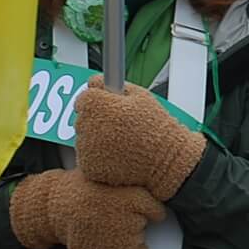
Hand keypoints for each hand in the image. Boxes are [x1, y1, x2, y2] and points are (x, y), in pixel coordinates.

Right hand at [9, 168, 166, 248]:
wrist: (55, 209)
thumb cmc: (80, 189)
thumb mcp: (107, 174)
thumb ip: (131, 179)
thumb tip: (154, 172)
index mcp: (131, 196)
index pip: (157, 208)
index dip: (150, 207)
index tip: (142, 206)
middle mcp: (128, 218)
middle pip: (146, 223)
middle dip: (137, 218)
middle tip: (115, 213)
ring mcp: (120, 239)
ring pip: (140, 240)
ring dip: (130, 235)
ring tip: (109, 226)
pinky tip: (115, 242)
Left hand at [75, 78, 207, 200]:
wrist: (166, 160)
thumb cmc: (156, 126)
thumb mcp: (139, 96)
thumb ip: (113, 84)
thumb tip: (95, 82)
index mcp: (98, 105)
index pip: (83, 98)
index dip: (96, 101)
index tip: (107, 106)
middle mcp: (88, 126)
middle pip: (82, 118)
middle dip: (95, 119)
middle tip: (118, 125)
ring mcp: (87, 148)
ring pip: (83, 138)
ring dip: (96, 138)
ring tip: (121, 142)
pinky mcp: (89, 167)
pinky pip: (87, 157)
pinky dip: (98, 156)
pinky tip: (118, 154)